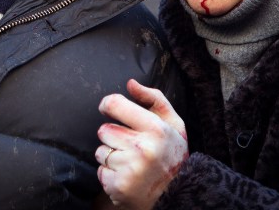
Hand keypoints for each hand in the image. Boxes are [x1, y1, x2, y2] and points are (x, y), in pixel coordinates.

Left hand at [95, 79, 187, 208]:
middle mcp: (142, 149)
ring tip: (131, 162)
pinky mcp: (119, 186)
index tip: (108, 108)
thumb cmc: (173, 155)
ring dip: (111, 155)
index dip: (107, 104)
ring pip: (100, 151)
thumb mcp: (173, 124)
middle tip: (132, 145)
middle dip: (114, 136)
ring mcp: (130, 169)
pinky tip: (127, 175)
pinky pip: (100, 171)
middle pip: (104, 130)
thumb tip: (130, 84)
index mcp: (156, 129)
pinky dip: (109, 174)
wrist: (179, 195)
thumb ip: (153, 99)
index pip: (115, 104)